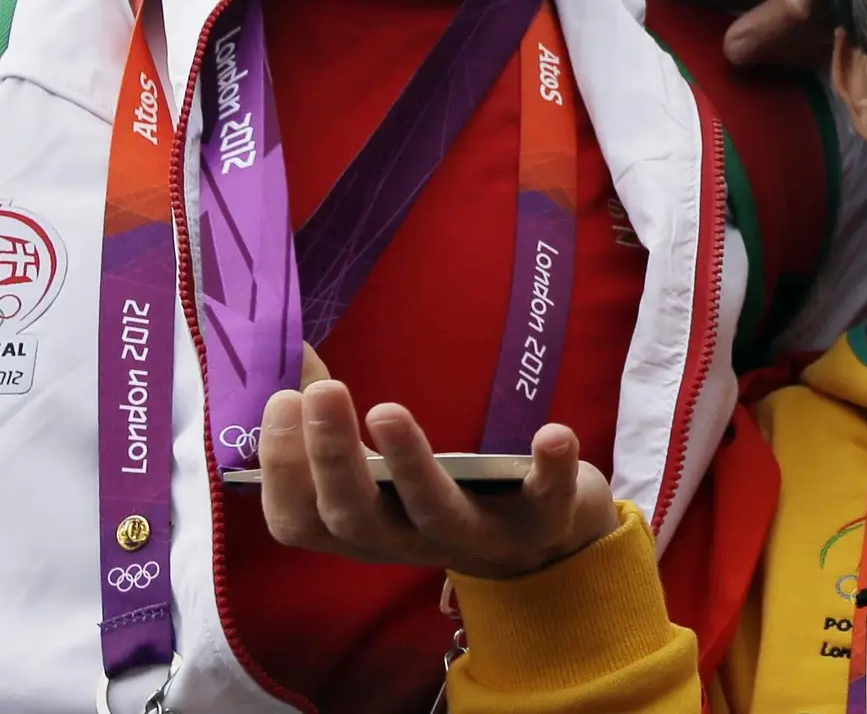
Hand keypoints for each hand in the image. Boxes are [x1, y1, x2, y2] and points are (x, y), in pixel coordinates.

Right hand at [258, 379, 620, 579]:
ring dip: (409, 463)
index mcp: (369, 528)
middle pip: (356, 517)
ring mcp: (480, 536)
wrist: (550, 539)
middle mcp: (414, 542)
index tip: (281, 401)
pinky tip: (552, 433)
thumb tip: (290, 357)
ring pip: (435, 512)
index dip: (282, 471)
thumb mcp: (390, 470)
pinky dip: (552, 468)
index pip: (303, 522)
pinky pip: (548, 499)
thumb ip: (341, 425)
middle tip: (319, 393)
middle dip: (331, 456)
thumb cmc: (452, 489)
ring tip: (387, 412)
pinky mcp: (543, 522)